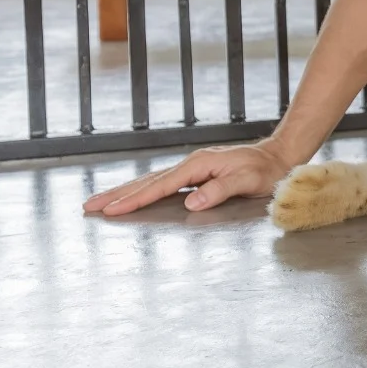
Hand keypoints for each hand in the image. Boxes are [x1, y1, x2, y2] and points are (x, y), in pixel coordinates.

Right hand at [82, 140, 296, 215]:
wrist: (277, 157)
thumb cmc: (264, 171)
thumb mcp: (245, 181)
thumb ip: (218, 191)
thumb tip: (190, 203)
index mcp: (198, 165)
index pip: (159, 186)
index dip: (135, 199)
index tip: (112, 209)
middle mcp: (190, 164)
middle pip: (146, 181)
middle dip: (117, 194)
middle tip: (89, 205)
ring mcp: (191, 168)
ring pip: (151, 181)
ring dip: (125, 191)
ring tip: (101, 202)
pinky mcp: (195, 174)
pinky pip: (162, 184)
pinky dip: (143, 190)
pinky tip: (133, 196)